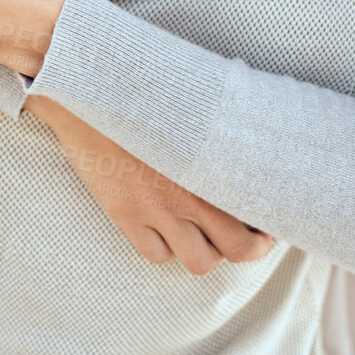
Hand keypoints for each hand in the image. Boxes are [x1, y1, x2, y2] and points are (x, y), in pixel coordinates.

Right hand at [26, 96, 274, 274]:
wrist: (88, 93)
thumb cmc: (146, 93)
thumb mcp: (194, 107)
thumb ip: (221, 131)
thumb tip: (248, 131)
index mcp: (213, 164)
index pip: (256, 212)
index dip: (266, 230)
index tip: (265, 226)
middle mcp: (191, 193)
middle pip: (237, 249)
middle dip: (247, 248)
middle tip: (248, 239)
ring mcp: (158, 209)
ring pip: (200, 261)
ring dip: (207, 253)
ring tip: (204, 237)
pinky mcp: (126, 214)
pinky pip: (156, 254)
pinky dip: (165, 249)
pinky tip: (165, 231)